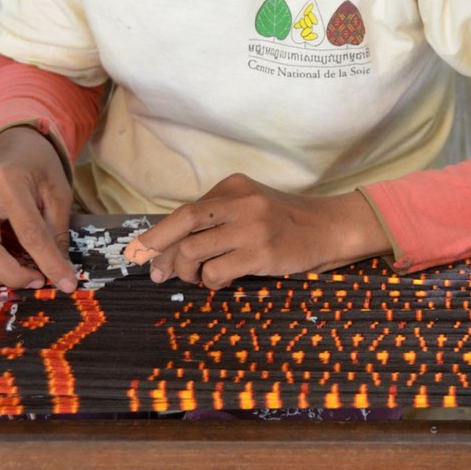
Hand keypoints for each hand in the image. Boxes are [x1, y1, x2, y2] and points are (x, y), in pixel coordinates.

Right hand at [0, 126, 77, 292]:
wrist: (12, 143)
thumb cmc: (40, 165)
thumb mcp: (58, 193)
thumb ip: (57, 231)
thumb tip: (62, 271)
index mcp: (7, 182)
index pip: (29, 234)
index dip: (49, 264)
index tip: (67, 285)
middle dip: (13, 275)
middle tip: (40, 281)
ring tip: (24, 275)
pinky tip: (6, 266)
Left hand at [125, 173, 389, 288]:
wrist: (331, 229)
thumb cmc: (288, 223)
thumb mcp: (252, 207)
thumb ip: (220, 217)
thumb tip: (173, 245)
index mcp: (233, 186)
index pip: (185, 211)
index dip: (158, 234)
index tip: (139, 253)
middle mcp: (240, 201)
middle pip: (183, 224)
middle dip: (159, 250)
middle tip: (156, 274)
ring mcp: (251, 227)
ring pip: (194, 250)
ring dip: (186, 271)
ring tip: (195, 279)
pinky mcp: (261, 253)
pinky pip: (216, 272)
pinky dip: (211, 282)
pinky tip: (222, 283)